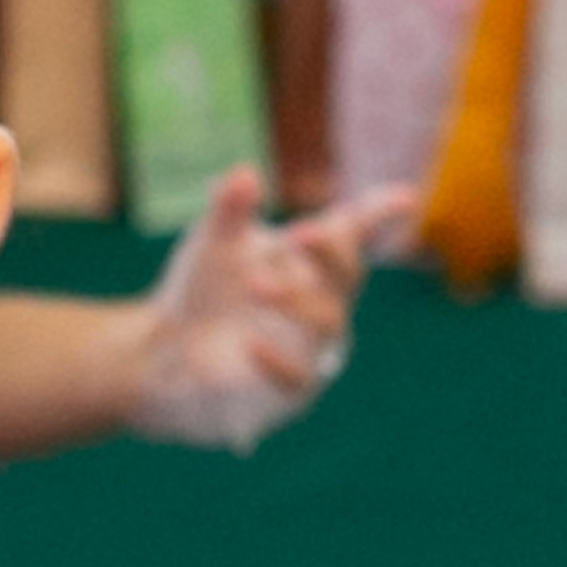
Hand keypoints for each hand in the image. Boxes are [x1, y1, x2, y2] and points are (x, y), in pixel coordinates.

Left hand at [126, 168, 412, 452]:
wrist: (160, 353)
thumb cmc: (199, 292)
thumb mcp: (211, 244)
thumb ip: (229, 210)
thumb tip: (244, 175)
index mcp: (310, 261)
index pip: (352, 235)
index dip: (379, 215)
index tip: (405, 198)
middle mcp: (322, 302)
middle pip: (347, 275)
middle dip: (330, 252)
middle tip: (299, 233)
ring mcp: (311, 348)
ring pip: (328, 323)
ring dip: (297, 300)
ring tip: (255, 283)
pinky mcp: (288, 391)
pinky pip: (298, 378)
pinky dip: (278, 361)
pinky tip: (250, 343)